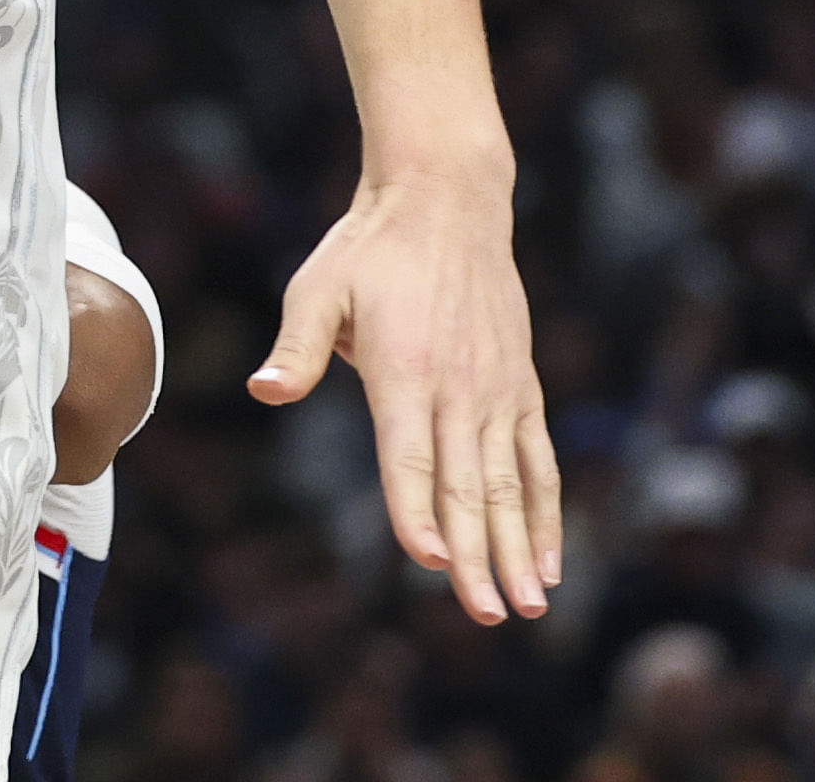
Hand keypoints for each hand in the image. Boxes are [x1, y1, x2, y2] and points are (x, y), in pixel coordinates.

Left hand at [254, 166, 559, 627]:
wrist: (446, 200)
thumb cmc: (369, 248)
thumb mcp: (318, 287)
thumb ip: (297, 347)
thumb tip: (263, 389)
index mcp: (403, 371)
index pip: (411, 457)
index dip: (418, 511)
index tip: (429, 561)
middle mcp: (458, 388)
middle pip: (467, 486)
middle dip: (477, 556)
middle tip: (487, 615)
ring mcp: (497, 391)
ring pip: (510, 484)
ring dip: (520, 548)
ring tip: (530, 606)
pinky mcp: (521, 388)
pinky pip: (537, 461)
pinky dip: (547, 512)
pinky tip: (551, 561)